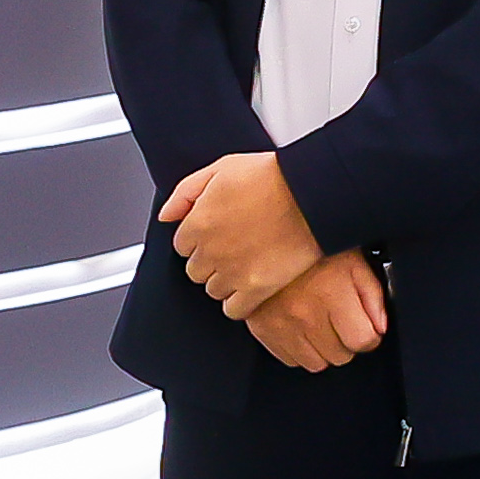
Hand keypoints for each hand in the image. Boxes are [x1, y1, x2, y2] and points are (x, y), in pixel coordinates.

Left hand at [161, 151, 321, 311]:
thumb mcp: (222, 168)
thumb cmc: (272, 177)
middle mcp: (211, 251)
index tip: (217, 234)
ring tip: (247, 264)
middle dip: (210, 261)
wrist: (312, 194)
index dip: (200, 239)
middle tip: (234, 248)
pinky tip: (251, 287)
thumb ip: (186, 192)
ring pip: (213, 290)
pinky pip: (233, 310)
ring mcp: (232, 272)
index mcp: (198, 222)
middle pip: (196, 270)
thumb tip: (167, 216)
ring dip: (225, 281)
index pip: (182, 245)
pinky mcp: (256, 289)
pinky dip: (239, 303)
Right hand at [242, 248, 387, 371]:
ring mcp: (282, 326)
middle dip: (345, 341)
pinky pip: (290, 359)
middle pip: (340, 356)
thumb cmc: (308, 244)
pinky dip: (299, 348)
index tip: (366, 328)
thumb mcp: (352, 260)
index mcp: (331, 295)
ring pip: (316, 363)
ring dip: (322, 348)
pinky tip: (300, 325)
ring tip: (319, 322)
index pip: (362, 341)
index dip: (369, 336)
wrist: (263, 238)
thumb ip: (372, 295)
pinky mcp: (263, 331)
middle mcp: (306, 315)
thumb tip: (380, 326)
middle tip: (339, 318)